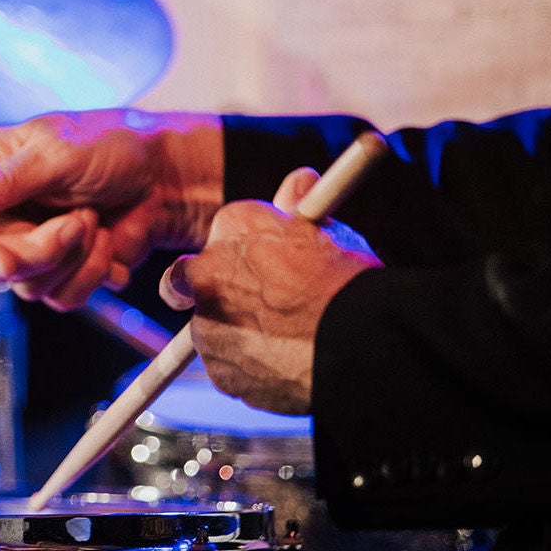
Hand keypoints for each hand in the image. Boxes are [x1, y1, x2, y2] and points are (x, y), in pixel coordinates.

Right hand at [0, 110, 223, 310]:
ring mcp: (31, 243)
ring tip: (96, 221)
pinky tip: (109, 242)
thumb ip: (8, 179)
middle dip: (43, 250)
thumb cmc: (116, 147)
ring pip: (30, 286)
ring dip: (74, 259)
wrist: (169, 177)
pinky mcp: (61, 269)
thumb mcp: (60, 154)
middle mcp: (2, 211)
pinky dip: (93, 273)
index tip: (4, 262)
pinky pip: (62, 297)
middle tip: (79, 222)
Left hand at [160, 168, 380, 413]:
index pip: (223, 237)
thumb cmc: (345, 277)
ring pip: (211, 330)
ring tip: (288, 340)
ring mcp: (206, 324)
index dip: (241, 255)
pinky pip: (229, 368)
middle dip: (215, 291)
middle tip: (251, 304)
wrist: (354, 338)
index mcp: (232, 225)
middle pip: (196, 281)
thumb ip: (300, 205)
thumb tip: (300, 180)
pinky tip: (288, 363)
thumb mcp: (327, 229)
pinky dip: (250, 369)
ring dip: (236, 333)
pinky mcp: (218, 370)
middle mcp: (206, 270)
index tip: (259, 265)